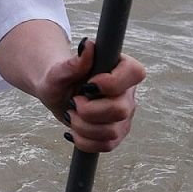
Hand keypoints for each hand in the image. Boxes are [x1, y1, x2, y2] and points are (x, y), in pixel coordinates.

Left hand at [39, 38, 145, 152]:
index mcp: (121, 69)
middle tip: (74, 102)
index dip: (112, 82)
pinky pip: (106, 145)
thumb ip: (74, 62)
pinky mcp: (116, 133)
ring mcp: (124, 115)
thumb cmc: (59, 78)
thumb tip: (88, 45)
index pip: (135, 73)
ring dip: (82, 126)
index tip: (88, 84)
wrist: (57, 94)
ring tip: (71, 115)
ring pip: (111, 131)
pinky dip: (84, 141)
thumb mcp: (59, 70)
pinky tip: (74, 130)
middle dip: (88, 111)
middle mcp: (127, 93)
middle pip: (120, 109)